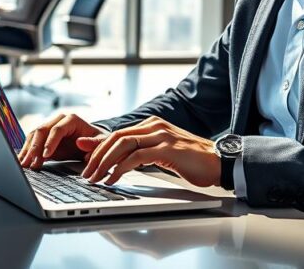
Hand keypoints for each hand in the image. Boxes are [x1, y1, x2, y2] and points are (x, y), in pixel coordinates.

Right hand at [17, 113, 103, 169]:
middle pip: (42, 131)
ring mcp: (50, 127)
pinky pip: (33, 142)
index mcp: (72, 119)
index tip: (45, 155)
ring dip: (28, 150)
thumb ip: (93, 143)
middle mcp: (58, 120)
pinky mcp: (44, 137)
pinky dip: (27, 152)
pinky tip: (23, 161)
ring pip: (34, 135)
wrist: (92, 143)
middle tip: (30, 162)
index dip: (50, 142)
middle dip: (35, 147)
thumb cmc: (97, 142)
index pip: (57, 129)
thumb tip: (80, 142)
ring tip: (24, 164)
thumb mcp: (101, 142)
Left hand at [78, 116, 219, 187]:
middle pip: (116, 137)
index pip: (118, 134)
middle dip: (97, 155)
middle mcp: (154, 126)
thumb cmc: (193, 161)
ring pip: (123, 145)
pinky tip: (113, 179)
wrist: (220, 162)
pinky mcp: (167, 149)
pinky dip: (121, 168)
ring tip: (95, 177)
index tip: (84, 157)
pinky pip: (137, 157)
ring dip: (104, 162)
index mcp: (152, 125)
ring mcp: (161, 136)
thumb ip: (142, 152)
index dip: (98, 145)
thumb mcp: (162, 153)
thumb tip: (120, 159)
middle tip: (86, 172)